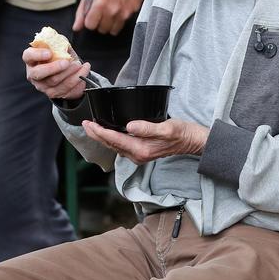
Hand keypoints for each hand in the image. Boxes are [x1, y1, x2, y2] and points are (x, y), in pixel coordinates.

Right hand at [23, 44, 90, 100]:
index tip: (49, 53)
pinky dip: (77, 79)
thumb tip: (62, 41)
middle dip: (54, 67)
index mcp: (31, 60)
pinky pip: (66, 88)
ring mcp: (42, 86)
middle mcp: (33, 74)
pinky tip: (84, 70)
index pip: (28, 56)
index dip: (37, 54)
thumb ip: (58, 42)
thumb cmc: (58, 56)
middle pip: (39, 73)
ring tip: (79, 64)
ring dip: (69, 72)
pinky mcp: (53, 94)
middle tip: (67, 62)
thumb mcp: (57, 46)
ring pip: (54, 81)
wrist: (66, 72)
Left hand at [73, 0, 144, 35]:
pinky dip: (116, 25)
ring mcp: (122, 13)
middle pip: (101, 29)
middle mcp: (111, 9)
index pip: (90, 25)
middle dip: (99, 23)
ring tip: (109, 15)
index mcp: (99, 3)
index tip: (91, 17)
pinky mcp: (129, 15)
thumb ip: (81, 13)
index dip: (89, 22)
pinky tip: (116, 16)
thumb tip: (76, 27)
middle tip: (102, 14)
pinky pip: (119, 28)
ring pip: (111, 31)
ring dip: (108, 26)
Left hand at [83, 118, 207, 163]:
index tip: (89, 124)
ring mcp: (139, 155)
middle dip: (97, 135)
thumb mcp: (166, 128)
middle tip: (85, 124)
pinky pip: (122, 146)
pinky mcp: (142, 152)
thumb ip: (147, 128)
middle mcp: (138, 155)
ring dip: (103, 137)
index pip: (115, 139)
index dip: (100, 132)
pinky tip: (109, 132)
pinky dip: (112, 139)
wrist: (193, 142)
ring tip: (92, 127)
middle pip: (111, 144)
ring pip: (115, 146)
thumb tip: (129, 126)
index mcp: (141, 149)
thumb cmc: (182, 133)